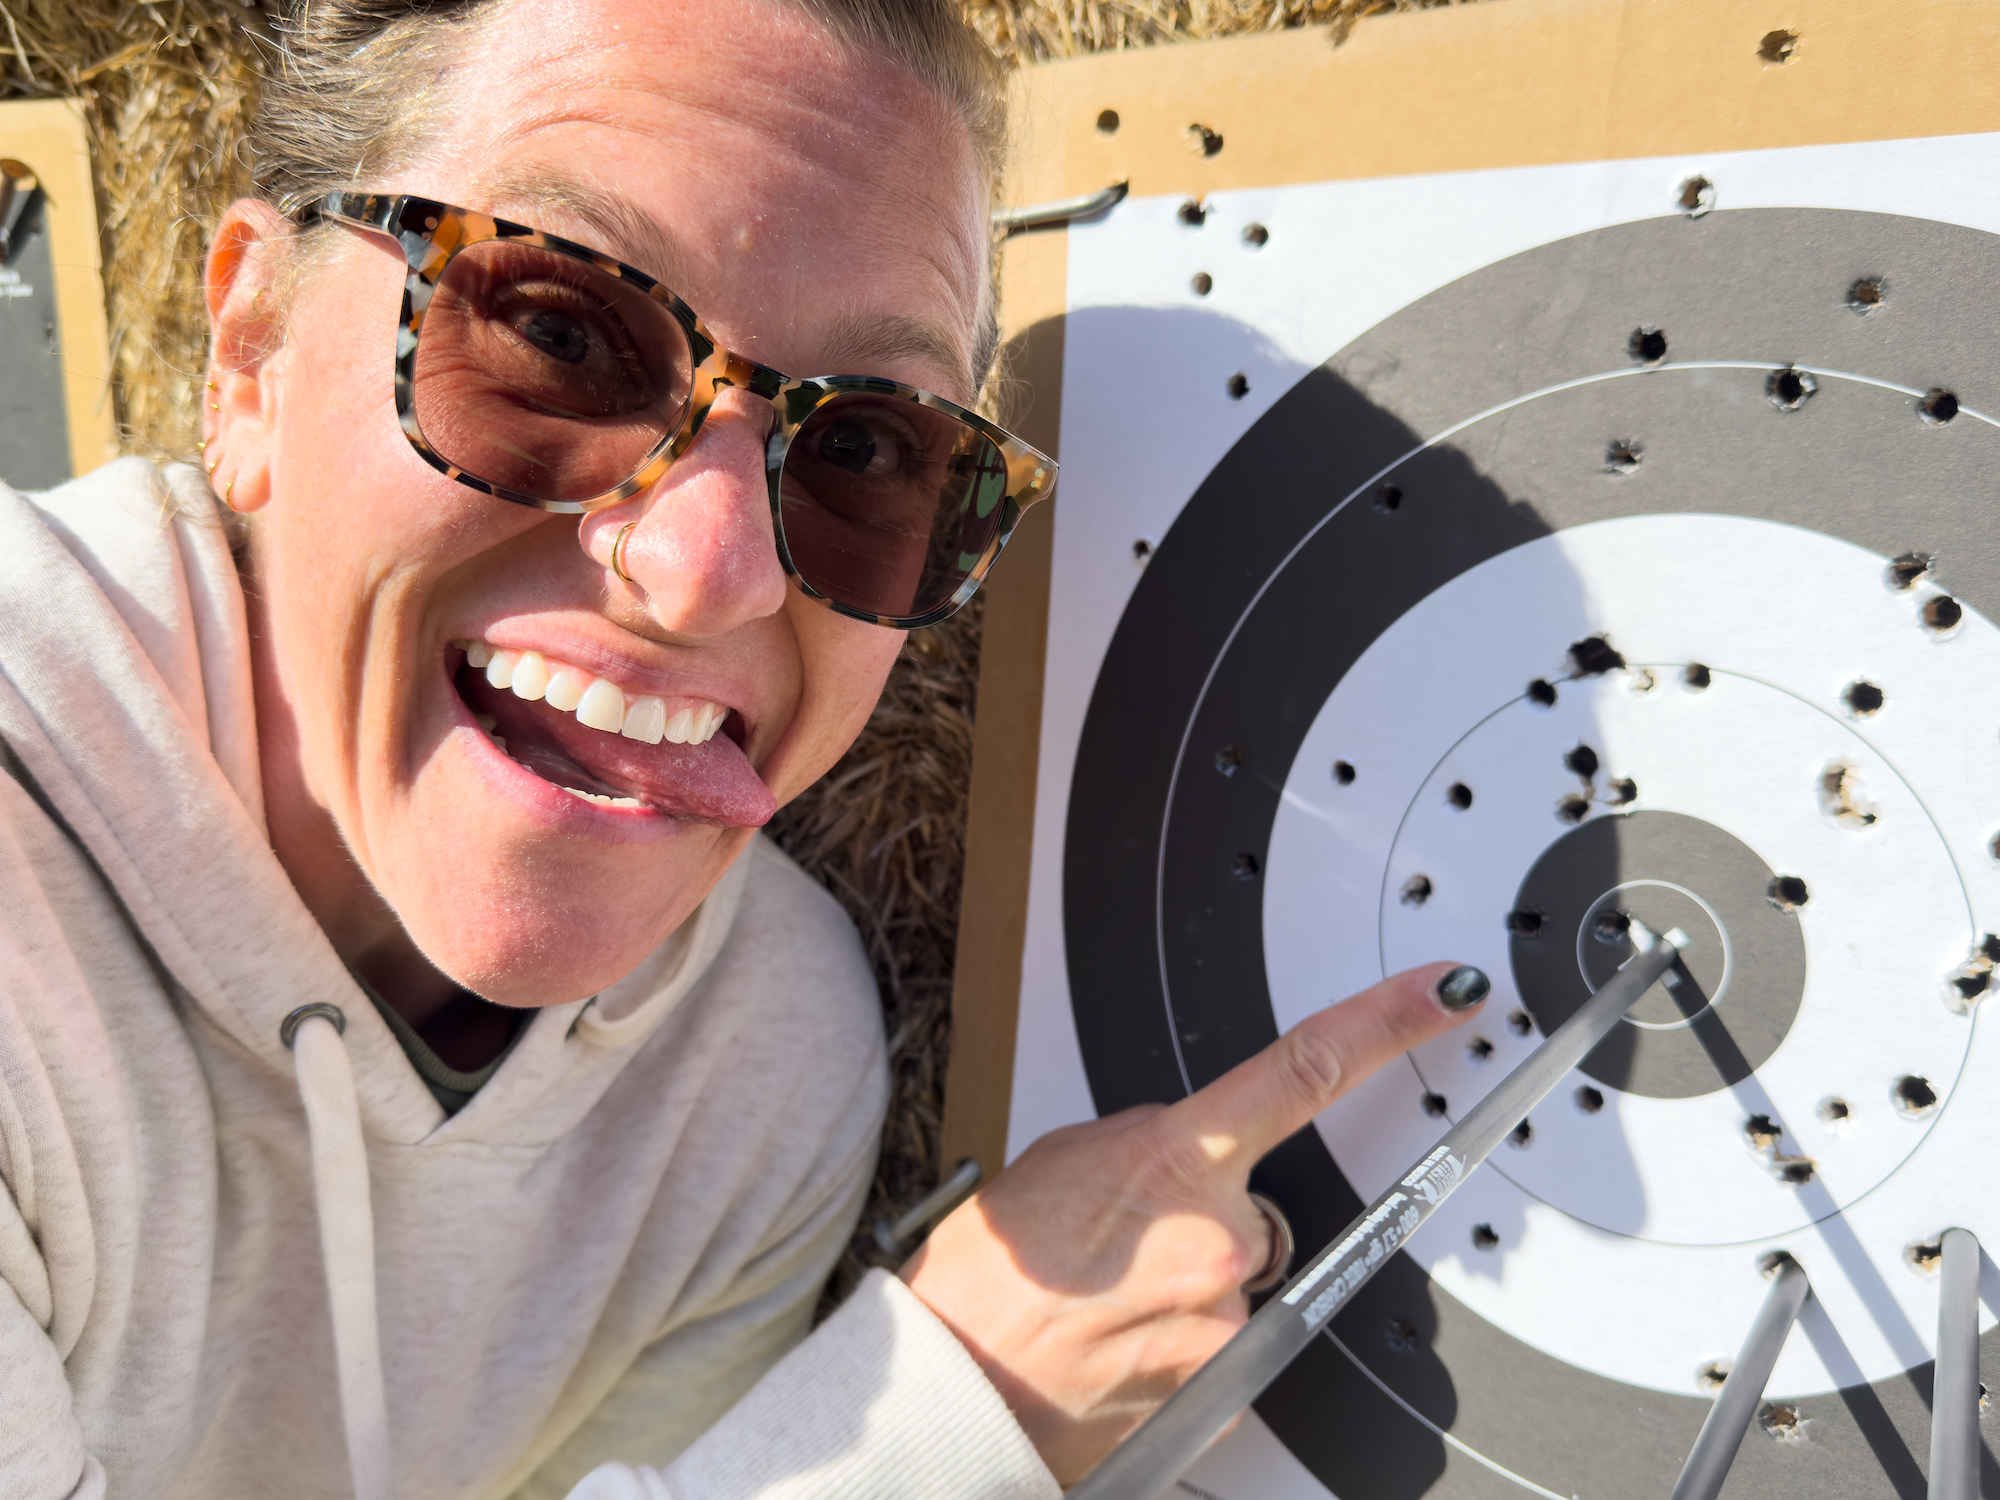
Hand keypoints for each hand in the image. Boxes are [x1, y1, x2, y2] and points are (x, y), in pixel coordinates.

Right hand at [899, 962, 1488, 1483]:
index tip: (1442, 995)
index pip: (1307, 1070)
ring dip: (1184, 1286)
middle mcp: (1218, 1243)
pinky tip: (1120, 1343)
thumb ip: (1152, 1144)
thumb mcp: (1064, 1161)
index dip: (1389, 1023)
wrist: (957, 1384)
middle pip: (1256, 1210)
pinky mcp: (1226, 1389)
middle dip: (1204, 1218)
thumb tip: (1192, 1157)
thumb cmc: (990, 1275)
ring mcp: (1226, 1322)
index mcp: (1175, 1161)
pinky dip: (1178, 1341)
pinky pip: (1224, 1346)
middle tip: (1125, 1245)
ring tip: (1109, 1302)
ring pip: (1237, 1284)